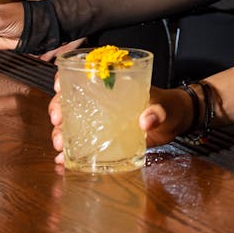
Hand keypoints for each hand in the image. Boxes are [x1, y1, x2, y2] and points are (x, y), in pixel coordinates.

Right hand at [48, 78, 191, 165]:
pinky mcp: (105, 137)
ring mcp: (102, 119)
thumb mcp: (165, 105)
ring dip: (61, 132)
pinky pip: (83, 142)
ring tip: (60, 144)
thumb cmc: (169, 106)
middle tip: (58, 122)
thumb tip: (146, 120)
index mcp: (114, 84)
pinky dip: (71, 151)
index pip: (83, 73)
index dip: (66, 78)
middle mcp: (102, 100)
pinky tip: (62, 158)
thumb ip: (157, 110)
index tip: (60, 88)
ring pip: (72, 121)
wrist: (175, 123)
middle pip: (71, 99)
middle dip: (58, 109)